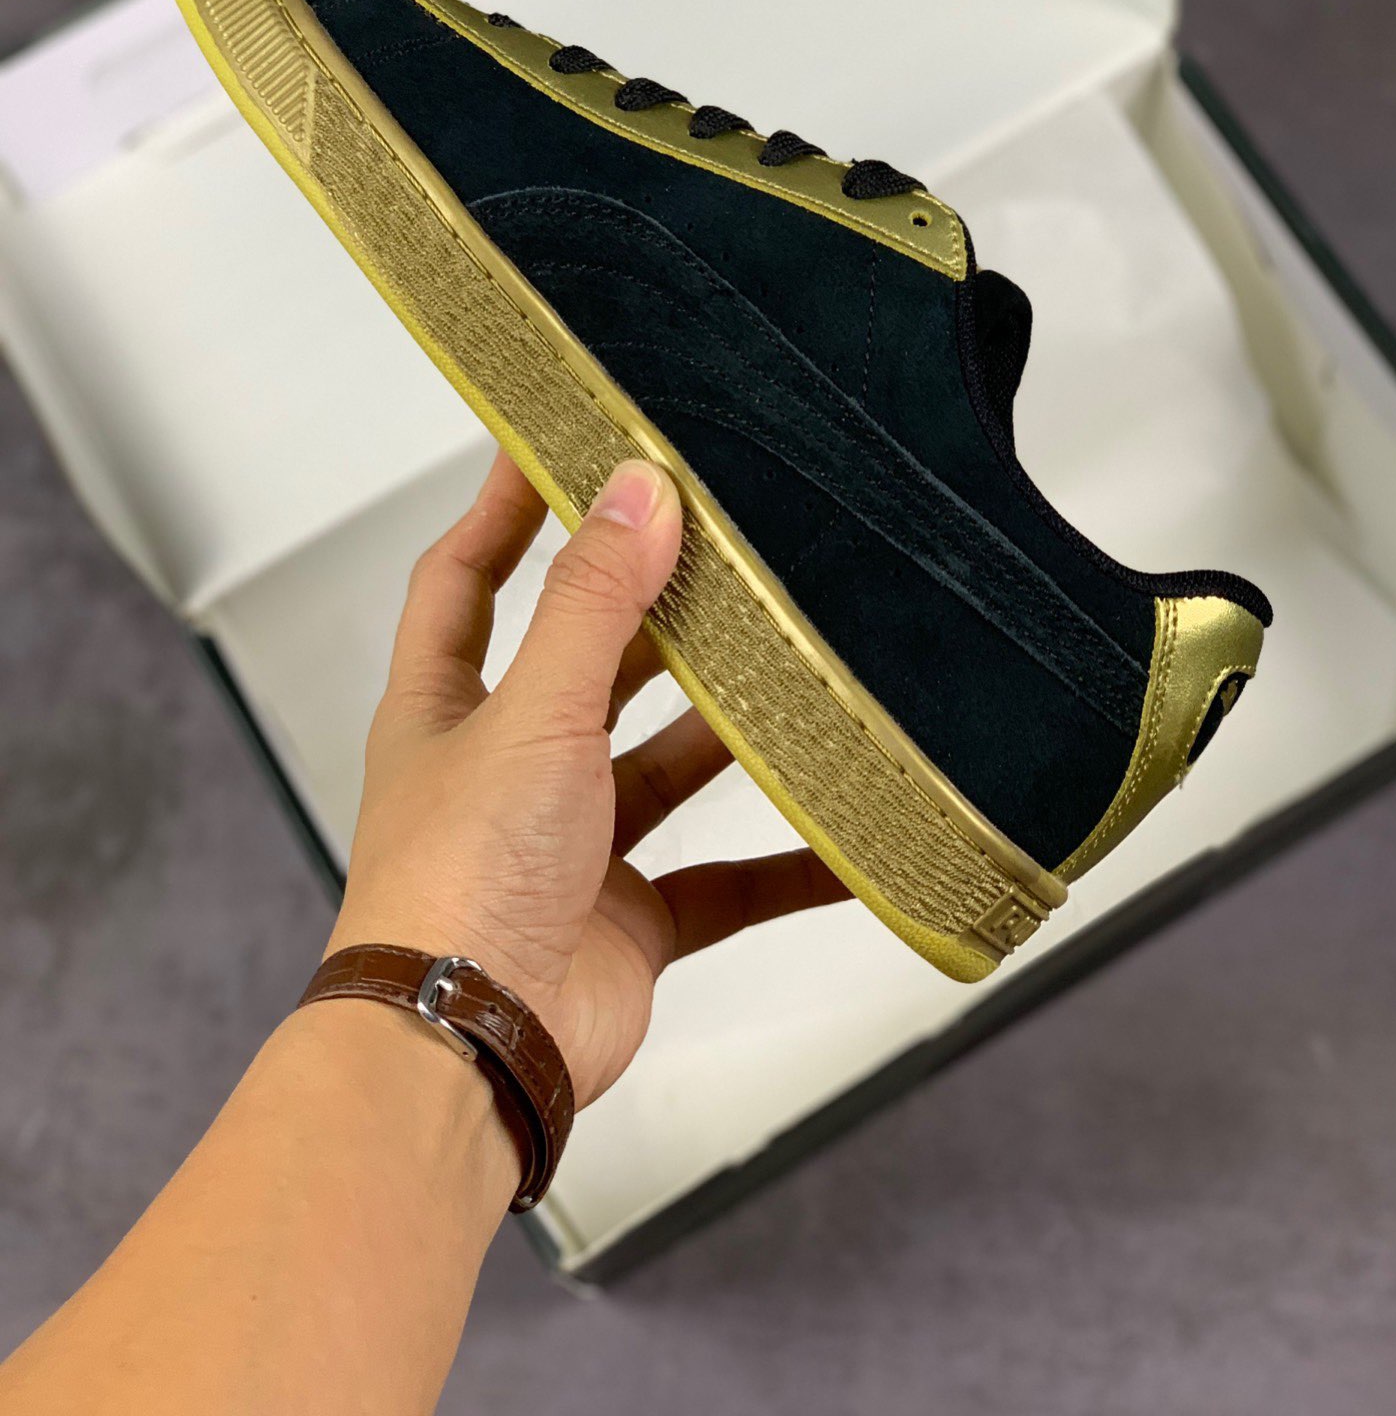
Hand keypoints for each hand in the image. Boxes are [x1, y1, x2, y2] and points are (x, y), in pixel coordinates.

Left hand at [329, 452, 846, 1105]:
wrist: (470, 1053)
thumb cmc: (460, 880)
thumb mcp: (533, 713)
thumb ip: (592, 603)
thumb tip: (638, 486)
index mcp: (447, 712)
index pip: (466, 582)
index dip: (504, 511)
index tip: (553, 441)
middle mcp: (505, 772)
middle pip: (584, 668)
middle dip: (651, 615)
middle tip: (725, 548)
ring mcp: (570, 849)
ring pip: (664, 768)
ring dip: (728, 730)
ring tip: (802, 665)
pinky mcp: (628, 922)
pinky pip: (724, 881)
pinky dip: (787, 863)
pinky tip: (850, 836)